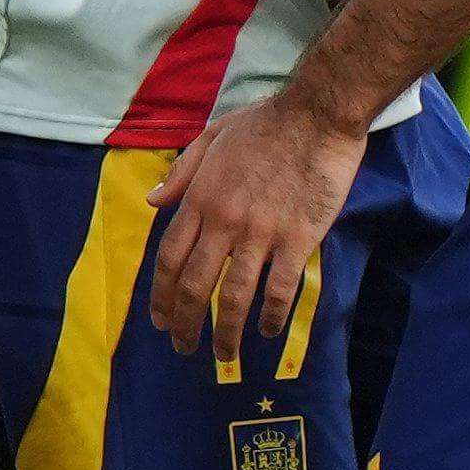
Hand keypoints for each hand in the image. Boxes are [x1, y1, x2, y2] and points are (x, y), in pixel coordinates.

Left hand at [144, 92, 363, 367]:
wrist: (317, 114)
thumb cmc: (265, 122)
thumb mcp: (211, 137)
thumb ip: (182, 171)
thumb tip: (152, 200)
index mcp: (200, 197)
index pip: (170, 258)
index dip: (162, 295)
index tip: (160, 320)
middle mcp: (224, 221)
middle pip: (195, 286)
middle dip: (185, 324)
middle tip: (184, 348)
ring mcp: (261, 232)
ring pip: (235, 296)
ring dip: (226, 332)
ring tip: (224, 355)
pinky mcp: (298, 238)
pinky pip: (279, 288)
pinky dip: (271, 316)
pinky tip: (268, 332)